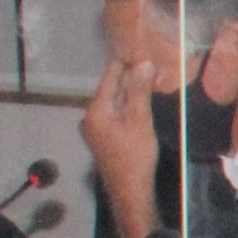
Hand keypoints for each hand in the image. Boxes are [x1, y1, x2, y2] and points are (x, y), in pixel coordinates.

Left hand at [79, 53, 162, 237]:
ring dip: (129, 91)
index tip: (136, 46)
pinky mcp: (104, 139)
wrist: (130, 191)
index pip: (109, 77)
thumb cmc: (134, 155)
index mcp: (95, 110)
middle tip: (147, 61)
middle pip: (110, 89)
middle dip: (128, 76)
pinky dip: (127, 106)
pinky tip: (140, 104)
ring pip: (113, 102)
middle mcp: (90, 117)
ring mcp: (95, 130)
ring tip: (148, 78)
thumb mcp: (139, 119)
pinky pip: (115, 114)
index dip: (124, 61)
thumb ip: (139, 90)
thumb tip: (143, 63)